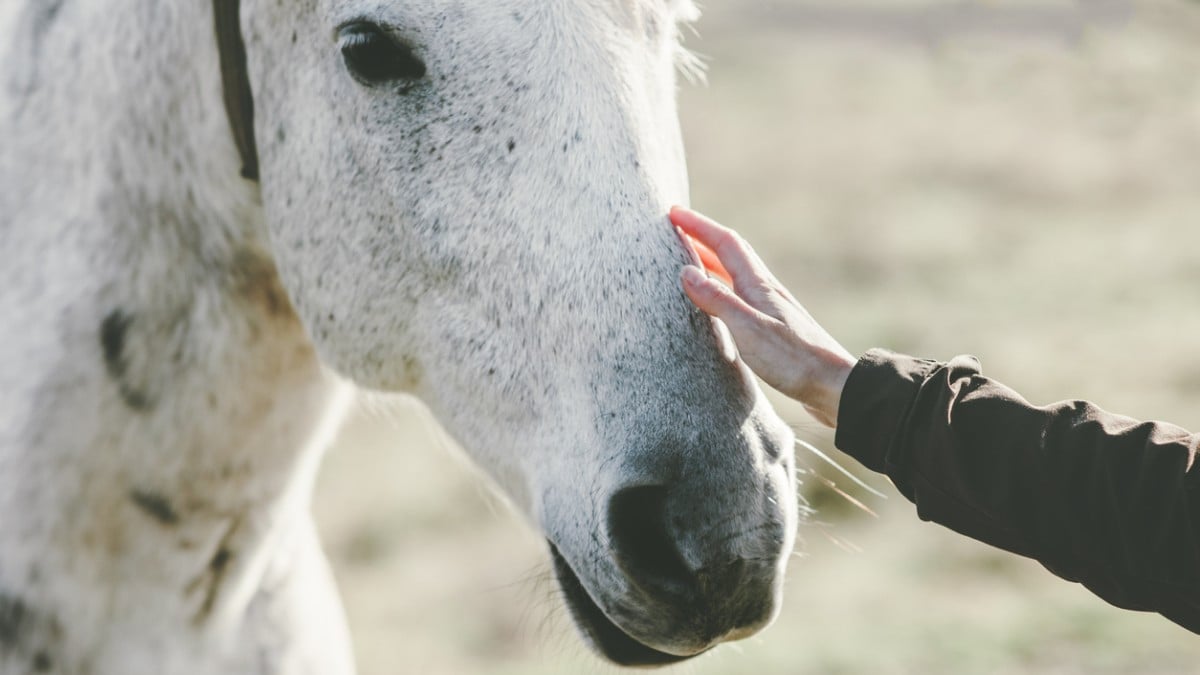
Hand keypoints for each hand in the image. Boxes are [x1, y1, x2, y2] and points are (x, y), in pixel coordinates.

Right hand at [672, 206, 855, 426]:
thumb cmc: (794, 359)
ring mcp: (770, 307)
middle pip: (731, 253)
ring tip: (689, 258)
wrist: (834, 384)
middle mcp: (765, 290)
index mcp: (758, 286)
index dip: (698, 226)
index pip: (725, 244)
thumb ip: (718, 300)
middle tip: (677, 228)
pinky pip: (740, 294)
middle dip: (703, 236)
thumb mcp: (749, 330)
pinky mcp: (773, 326)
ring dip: (712, 260)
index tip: (674, 213)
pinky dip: (722, 286)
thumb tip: (687, 272)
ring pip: (736, 273)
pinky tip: (719, 300)